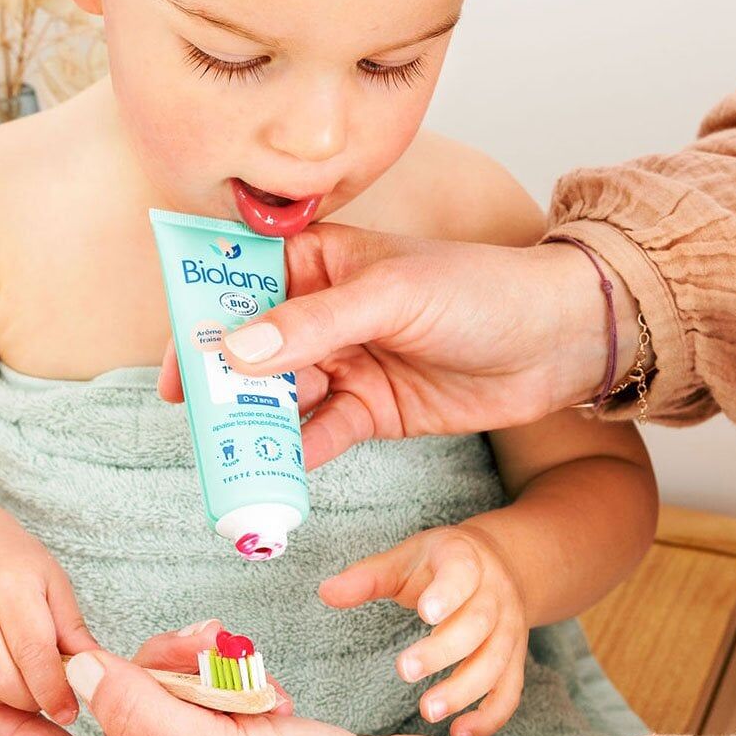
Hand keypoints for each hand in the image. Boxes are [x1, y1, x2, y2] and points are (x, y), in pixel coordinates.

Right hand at [0, 521, 96, 724]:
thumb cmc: (17, 563)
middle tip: (50, 697)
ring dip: (9, 699)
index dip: (54, 689)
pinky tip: (0, 676)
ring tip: (28, 681)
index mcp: (10, 588)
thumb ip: (73, 627)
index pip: (34, 653)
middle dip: (32, 700)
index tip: (69, 709)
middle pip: (4, 680)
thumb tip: (95, 666)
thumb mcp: (54, 582)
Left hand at [0, 621, 493, 735]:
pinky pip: (218, 690)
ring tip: (258, 683)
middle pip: (131, 709)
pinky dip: (244, 682)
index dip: (28, 733)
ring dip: (211, 671)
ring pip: (176, 690)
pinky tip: (279, 699)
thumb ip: (144, 714)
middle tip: (209, 647)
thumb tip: (80, 670)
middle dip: (161, 667)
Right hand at [157, 225, 641, 466]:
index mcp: (322, 262)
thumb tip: (235, 350)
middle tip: (196, 421)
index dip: (203, 319)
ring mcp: (346, 362)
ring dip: (257, 425)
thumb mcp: (390, 295)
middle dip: (225, 385)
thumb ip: (312, 324)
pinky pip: (321, 432)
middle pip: (254, 349)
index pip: (243, 283)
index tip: (178, 363)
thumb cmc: (479, 291)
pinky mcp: (371, 407)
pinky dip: (298, 453)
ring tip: (231, 456)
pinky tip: (280, 472)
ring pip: (282, 396)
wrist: (556, 343)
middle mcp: (324, 313)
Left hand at [320, 524, 527, 735]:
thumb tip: (325, 592)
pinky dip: (490, 716)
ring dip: (464, 690)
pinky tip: (460, 732)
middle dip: (443, 651)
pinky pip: (509, 691)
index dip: (447, 594)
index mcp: (466, 559)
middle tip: (404, 670)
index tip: (425, 613)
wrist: (496, 562)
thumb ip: (368, 577)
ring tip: (428, 711)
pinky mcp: (514, 658)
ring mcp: (509, 628)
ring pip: (495, 662)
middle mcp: (495, 594)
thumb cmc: (439, 563)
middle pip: (476, 625)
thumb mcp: (405, 558)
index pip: (461, 574)